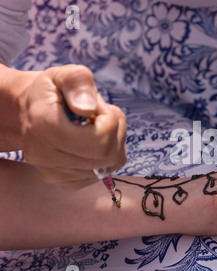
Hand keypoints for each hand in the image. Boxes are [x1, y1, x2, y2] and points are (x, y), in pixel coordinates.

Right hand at [20, 64, 126, 189]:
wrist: (35, 113)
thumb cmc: (54, 92)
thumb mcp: (66, 75)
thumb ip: (79, 83)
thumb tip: (87, 109)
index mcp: (43, 126)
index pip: (100, 139)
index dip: (109, 119)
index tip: (96, 107)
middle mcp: (44, 156)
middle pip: (109, 155)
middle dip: (115, 131)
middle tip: (99, 116)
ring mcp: (54, 174)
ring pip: (110, 165)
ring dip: (113, 143)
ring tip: (94, 127)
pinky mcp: (66, 184)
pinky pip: (103, 174)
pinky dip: (106, 157)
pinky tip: (91, 143)